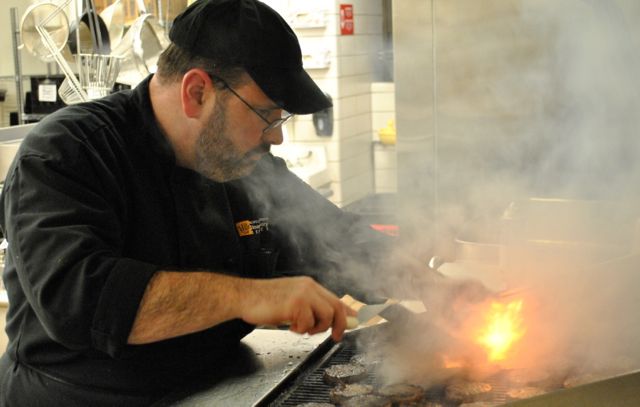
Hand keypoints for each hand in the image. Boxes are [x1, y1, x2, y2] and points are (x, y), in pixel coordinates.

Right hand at [241, 276, 356, 340]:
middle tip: (335, 337)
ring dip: (315, 328)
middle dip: (339, 326)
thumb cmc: (265, 301)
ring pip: (325, 316)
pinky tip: (290, 325)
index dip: (348, 313)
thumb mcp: (292, 300)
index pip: (336, 299)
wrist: (245, 296)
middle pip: (336, 308)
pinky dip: (300, 329)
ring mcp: (303, 294)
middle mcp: (309, 287)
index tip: (356, 322)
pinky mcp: (295, 304)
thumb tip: (332, 321)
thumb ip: (312, 307)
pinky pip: (308, 323)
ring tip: (300, 328)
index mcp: (309, 285)